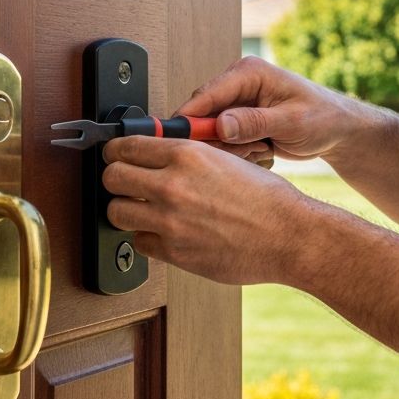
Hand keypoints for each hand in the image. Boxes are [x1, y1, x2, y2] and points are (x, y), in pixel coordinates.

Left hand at [102, 135, 313, 284]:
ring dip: (125, 210)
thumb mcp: (226, 158)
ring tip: (141, 209)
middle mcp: (173, 185)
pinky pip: (138, 242)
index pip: (126, 147)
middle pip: (112, 177)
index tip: (117, 156)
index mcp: (186, 154)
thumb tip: (157, 154)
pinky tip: (163, 231)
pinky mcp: (174, 252)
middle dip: (116, 179)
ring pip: (116, 212)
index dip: (118, 151)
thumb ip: (187, 156)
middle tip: (125, 183)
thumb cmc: (265, 198)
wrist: (287, 234)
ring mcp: (170, 221)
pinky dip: (146, 237)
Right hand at [175, 56, 368, 161]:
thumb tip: (221, 124)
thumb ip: (255, 122)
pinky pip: (223, 142)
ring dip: (235, 148)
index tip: (177, 139)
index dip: (189, 118)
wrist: (338, 130)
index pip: (206, 93)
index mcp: (249, 72)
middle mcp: (238, 84)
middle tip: (253, 148)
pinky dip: (241, 152)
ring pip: (212, 133)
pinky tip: (264, 150)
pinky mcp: (238, 121)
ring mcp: (237, 104)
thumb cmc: (323, 117)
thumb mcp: (292, 122)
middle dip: (222, 140)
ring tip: (265, 148)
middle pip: (203, 115)